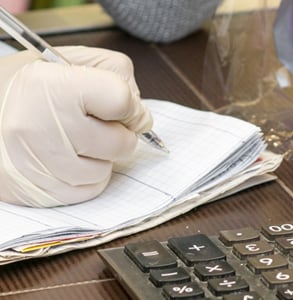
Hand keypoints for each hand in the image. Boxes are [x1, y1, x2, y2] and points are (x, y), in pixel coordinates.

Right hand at [0, 46, 152, 206]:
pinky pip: (90, 190)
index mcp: (52, 86)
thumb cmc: (24, 89)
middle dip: (119, 133)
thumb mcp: (63, 61)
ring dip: (102, 157)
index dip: (130, 104)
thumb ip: (112, 73)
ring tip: (76, 140)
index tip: (121, 105)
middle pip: (122, 141)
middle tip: (96, 123)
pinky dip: (88, 176)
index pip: (121, 99)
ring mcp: (41, 164)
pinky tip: (68, 159)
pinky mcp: (41, 192)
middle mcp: (43, 127)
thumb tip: (140, 112)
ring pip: (107, 169)